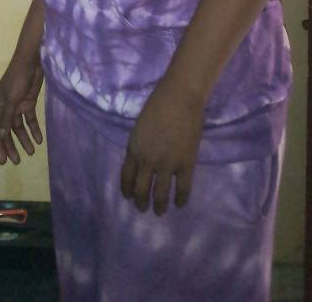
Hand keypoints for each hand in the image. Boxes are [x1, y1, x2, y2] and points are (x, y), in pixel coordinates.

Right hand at [0, 58, 43, 164]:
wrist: (31, 62)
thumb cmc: (17, 79)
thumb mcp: (11, 100)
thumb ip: (6, 118)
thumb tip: (0, 136)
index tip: (3, 161)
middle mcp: (5, 108)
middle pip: (7, 132)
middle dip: (12, 146)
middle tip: (18, 161)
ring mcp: (17, 106)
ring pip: (19, 128)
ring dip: (24, 140)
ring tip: (31, 152)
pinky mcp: (28, 103)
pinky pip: (30, 120)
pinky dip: (34, 129)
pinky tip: (39, 139)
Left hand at [120, 75, 203, 214]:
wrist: (179, 98)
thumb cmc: (158, 105)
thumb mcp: (141, 127)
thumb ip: (141, 146)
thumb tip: (144, 162)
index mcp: (133, 149)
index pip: (126, 177)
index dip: (127, 190)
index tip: (129, 197)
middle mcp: (147, 161)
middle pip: (141, 189)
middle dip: (141, 202)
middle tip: (143, 209)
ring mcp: (166, 164)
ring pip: (160, 194)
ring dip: (159, 206)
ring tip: (159, 212)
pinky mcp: (185, 164)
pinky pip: (182, 188)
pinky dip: (181, 199)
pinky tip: (180, 204)